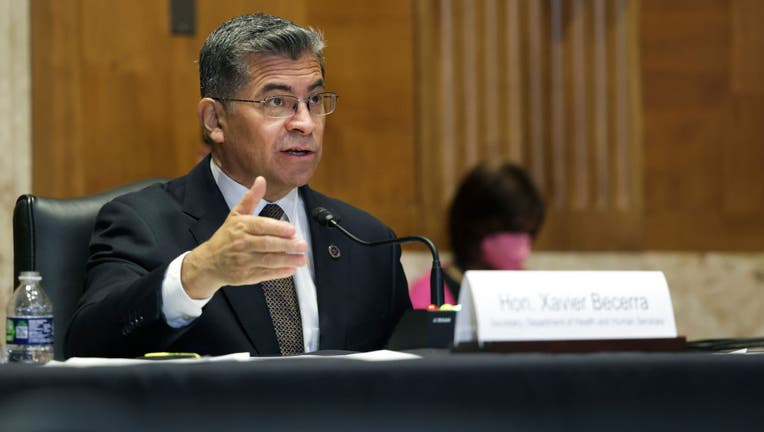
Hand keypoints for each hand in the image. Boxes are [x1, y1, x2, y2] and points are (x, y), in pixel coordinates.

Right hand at [180, 176, 307, 298]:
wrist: (209, 262)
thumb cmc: (226, 237)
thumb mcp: (236, 215)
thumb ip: (251, 198)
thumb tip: (261, 180)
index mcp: (240, 226)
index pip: (261, 226)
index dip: (277, 228)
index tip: (292, 230)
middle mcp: (241, 243)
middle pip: (267, 244)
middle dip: (287, 245)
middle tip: (302, 244)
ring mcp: (243, 260)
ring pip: (268, 260)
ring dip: (287, 260)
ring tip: (302, 258)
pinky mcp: (245, 275)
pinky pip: (265, 274)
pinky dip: (279, 272)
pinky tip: (291, 269)